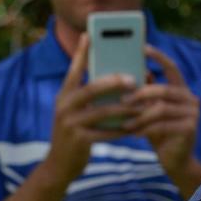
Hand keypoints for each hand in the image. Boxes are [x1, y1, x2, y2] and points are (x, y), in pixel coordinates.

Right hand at [45, 34, 138, 184]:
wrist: (59, 165)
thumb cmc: (74, 132)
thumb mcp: (75, 111)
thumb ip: (88, 95)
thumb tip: (116, 77)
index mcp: (64, 95)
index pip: (74, 70)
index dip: (82, 53)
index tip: (90, 35)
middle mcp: (64, 106)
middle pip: (91, 89)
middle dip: (114, 82)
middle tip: (134, 79)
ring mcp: (70, 123)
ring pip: (102, 112)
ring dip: (125, 109)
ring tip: (141, 106)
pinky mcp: (79, 140)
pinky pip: (106, 132)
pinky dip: (122, 129)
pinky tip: (135, 127)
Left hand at [125, 45, 200, 178]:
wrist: (176, 161)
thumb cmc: (159, 133)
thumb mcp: (150, 111)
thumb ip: (144, 94)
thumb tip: (126, 72)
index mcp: (181, 90)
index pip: (172, 67)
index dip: (158, 56)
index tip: (142, 47)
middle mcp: (191, 99)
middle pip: (163, 89)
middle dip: (140, 94)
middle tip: (121, 100)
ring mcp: (193, 113)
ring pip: (161, 108)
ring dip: (140, 115)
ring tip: (125, 122)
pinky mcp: (190, 128)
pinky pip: (163, 125)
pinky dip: (145, 129)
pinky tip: (133, 133)